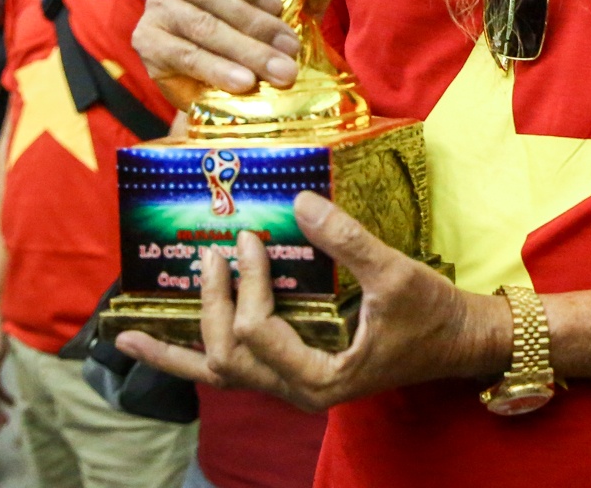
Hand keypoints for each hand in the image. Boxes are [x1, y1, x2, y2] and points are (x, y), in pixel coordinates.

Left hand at [116, 192, 509, 411]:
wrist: (460, 342)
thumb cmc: (432, 314)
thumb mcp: (394, 275)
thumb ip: (346, 241)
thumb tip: (300, 198)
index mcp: (318, 378)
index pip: (257, 334)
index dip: (246, 285)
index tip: (250, 238)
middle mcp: (297, 391)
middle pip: (226, 358)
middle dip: (210, 307)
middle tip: (207, 257)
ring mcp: (293, 386)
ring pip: (219, 376)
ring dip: (177, 350)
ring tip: (129, 336)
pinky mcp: (296, 373)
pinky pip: (238, 371)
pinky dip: (196, 360)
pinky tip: (165, 346)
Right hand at [132, 0, 352, 105]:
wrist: (224, 73)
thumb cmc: (259, 26)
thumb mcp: (292, 3)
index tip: (282, 7)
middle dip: (258, 28)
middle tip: (290, 54)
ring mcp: (158, 6)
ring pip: (202, 28)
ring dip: (243, 53)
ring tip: (276, 75)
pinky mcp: (147, 41)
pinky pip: (182, 55)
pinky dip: (214, 69)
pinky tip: (242, 84)